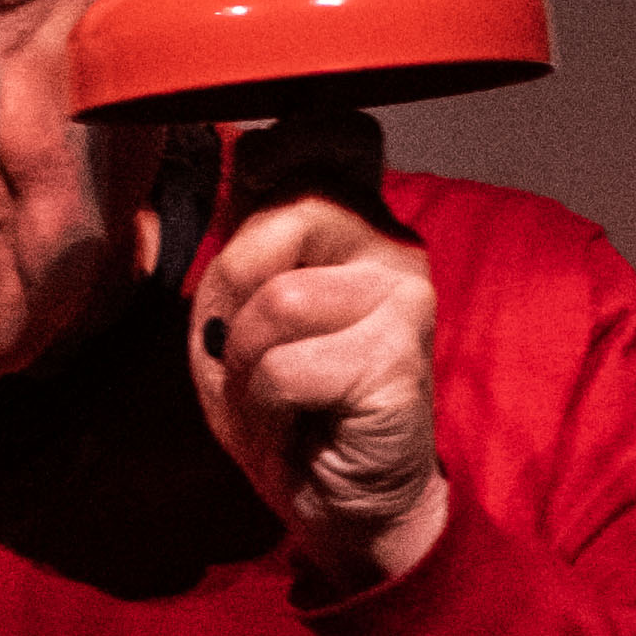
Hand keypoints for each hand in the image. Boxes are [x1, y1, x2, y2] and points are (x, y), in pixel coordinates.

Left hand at [189, 107, 447, 593]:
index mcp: (355, 219)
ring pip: (276, 300)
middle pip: (281, 214)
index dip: (277, 155)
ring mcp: (405, 297)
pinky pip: (285, 368)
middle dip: (230, 293)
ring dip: (245, 368)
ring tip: (271, 401)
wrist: (345, 505)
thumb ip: (248, 227)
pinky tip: (294, 428)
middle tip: (245, 352)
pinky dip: (264, 411)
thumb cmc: (292, 407)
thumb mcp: (245, 306)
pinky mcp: (401, 357)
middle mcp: (393, 244)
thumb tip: (247, 144)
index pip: (334, 130)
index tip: (256, 204)